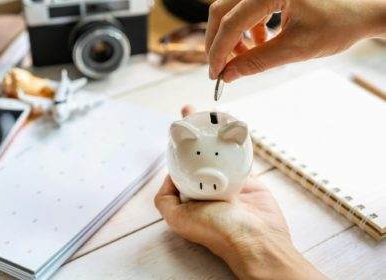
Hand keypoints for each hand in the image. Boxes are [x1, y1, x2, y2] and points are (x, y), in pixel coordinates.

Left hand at [155, 106, 325, 278]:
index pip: (180, 166)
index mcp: (190, 197)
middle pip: (198, 153)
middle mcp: (208, 188)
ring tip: (210, 113)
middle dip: (194, 133)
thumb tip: (167, 176)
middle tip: (191, 111)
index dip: (177, 147)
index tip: (176, 129)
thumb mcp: (178, 219)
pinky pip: (239, 155)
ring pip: (218, 151)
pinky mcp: (247, 178)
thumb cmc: (217, 230)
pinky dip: (235, 142)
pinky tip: (231, 127)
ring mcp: (228, 181)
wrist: (257, 238)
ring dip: (214, 133)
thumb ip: (165, 199)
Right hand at [206, 0, 385, 81]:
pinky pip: (246, 10)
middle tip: (219, 68)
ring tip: (243, 58)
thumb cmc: (339, 23)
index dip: (219, 51)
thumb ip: (257, 62)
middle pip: (223, 12)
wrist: (362, 11)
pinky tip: (260, 44)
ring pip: (231, 11)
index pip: (231, 22)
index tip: (215, 73)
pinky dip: (246, 30)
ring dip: (232, 37)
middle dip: (218, 43)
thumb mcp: (295, 48)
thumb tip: (229, 74)